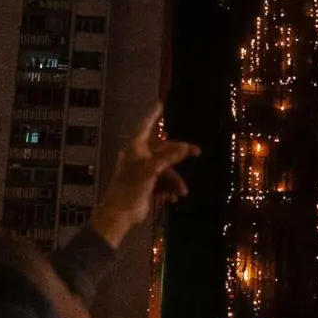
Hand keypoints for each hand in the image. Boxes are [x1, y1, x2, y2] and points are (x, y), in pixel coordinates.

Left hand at [91, 105, 198, 247]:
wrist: (120, 213)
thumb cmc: (132, 186)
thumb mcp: (152, 169)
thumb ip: (169, 156)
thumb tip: (185, 146)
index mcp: (136, 148)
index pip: (145, 127)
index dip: (153, 116)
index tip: (159, 104)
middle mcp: (139, 157)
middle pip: (163, 150)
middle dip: (179, 154)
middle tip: (197, 152)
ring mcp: (143, 172)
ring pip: (165, 170)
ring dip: (175, 181)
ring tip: (182, 192)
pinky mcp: (146, 186)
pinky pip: (162, 183)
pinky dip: (169, 189)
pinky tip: (174, 198)